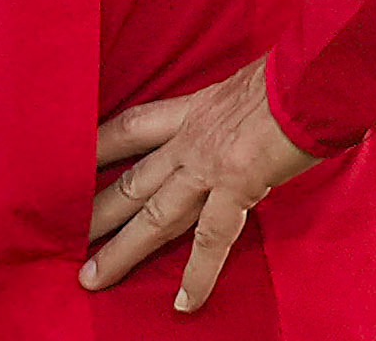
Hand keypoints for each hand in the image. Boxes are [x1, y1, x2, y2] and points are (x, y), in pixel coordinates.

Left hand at [85, 59, 315, 311]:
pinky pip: (211, 240)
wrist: (312, 75)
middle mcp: (190, 139)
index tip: (72, 165)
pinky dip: (197, 275)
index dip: (99, 145)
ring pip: (155, 215)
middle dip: (97, 210)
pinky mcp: (236, 187)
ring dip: (122, 249)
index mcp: (193, 110)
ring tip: (92, 277)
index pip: (131, 127)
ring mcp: (209, 166)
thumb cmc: (293, 72)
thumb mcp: (249, 80)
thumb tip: (248, 104)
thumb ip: (236, 103)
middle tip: (63, 234)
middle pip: (132, 179)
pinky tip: (183, 303)